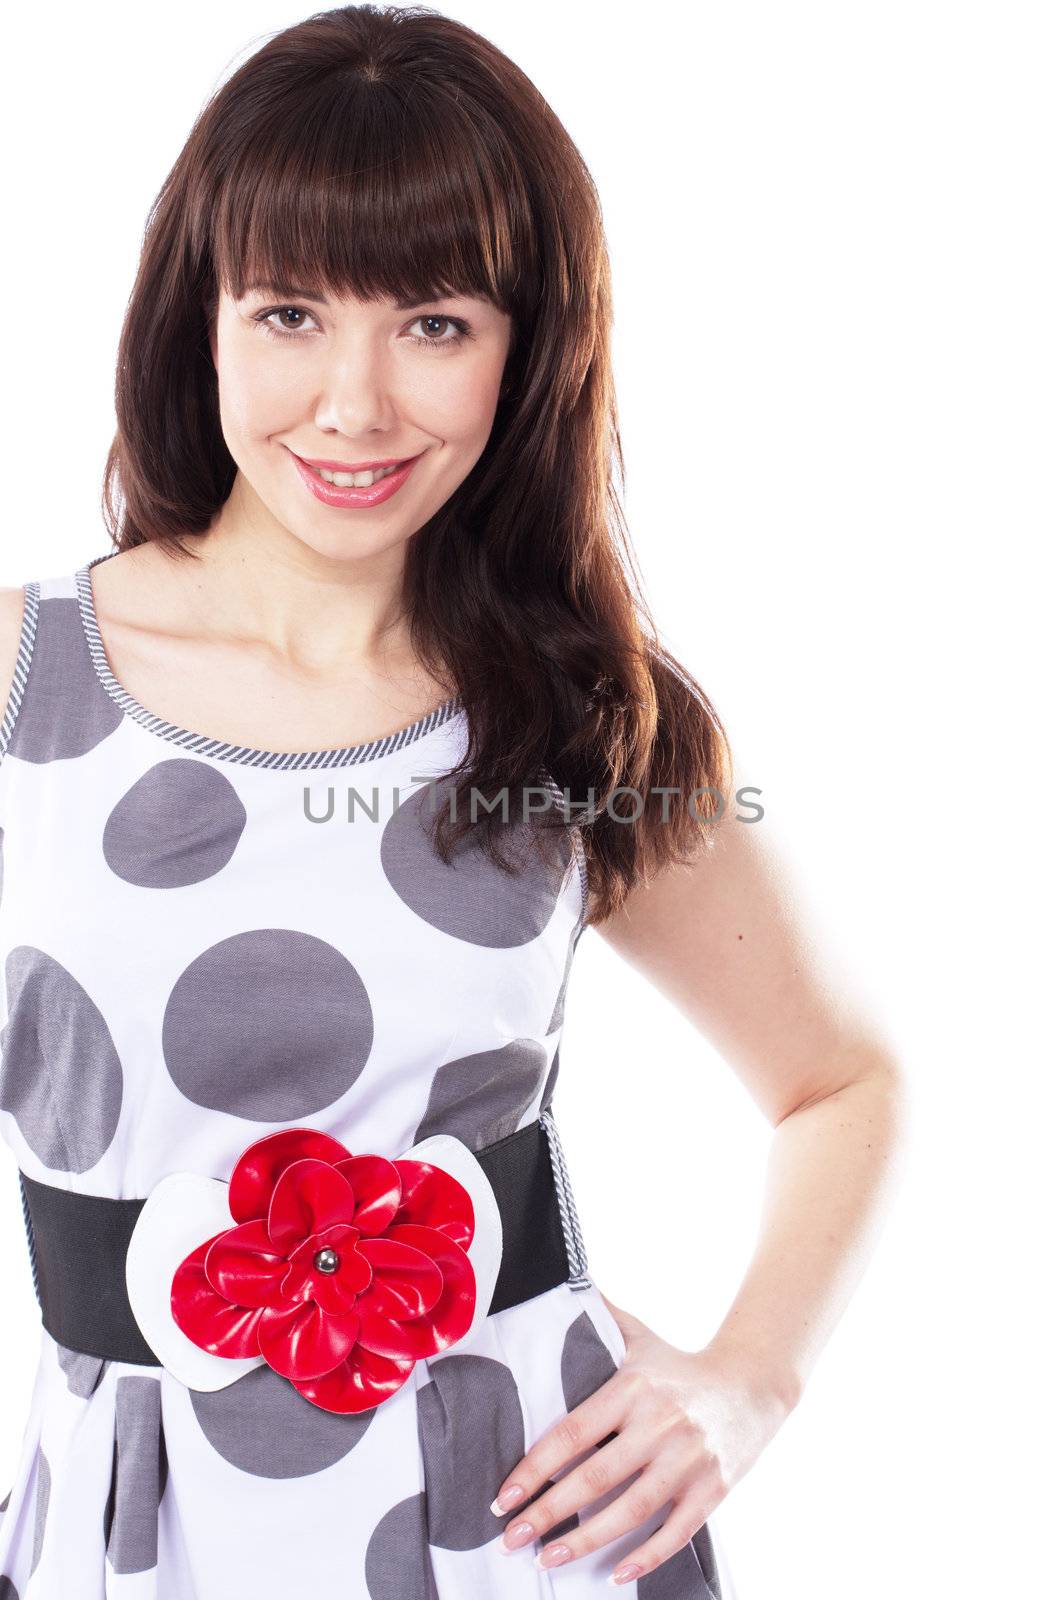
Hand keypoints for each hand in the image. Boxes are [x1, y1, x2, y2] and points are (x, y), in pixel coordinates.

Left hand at [489, 1292, 794, 1585]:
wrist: (753, 1384)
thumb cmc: (680, 1366)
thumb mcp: (639, 1337)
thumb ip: (598, 1316)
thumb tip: (561, 1283)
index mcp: (633, 1386)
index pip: (572, 1433)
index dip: (533, 1469)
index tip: (502, 1497)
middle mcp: (660, 1422)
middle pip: (596, 1477)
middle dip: (548, 1512)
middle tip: (511, 1538)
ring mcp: (689, 1459)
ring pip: (631, 1509)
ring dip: (585, 1541)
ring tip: (547, 1559)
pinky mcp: (713, 1489)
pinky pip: (675, 1531)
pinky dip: (645, 1557)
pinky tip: (614, 1574)